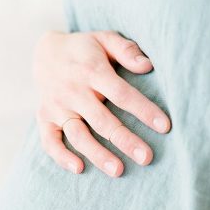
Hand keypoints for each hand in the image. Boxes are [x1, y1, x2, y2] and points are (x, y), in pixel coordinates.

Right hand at [32, 30, 170, 176]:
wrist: (44, 52)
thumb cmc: (85, 49)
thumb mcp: (105, 39)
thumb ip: (126, 49)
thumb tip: (148, 65)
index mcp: (92, 71)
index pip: (121, 94)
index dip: (143, 110)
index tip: (165, 126)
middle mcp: (73, 91)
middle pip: (102, 120)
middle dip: (125, 140)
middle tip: (147, 158)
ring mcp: (57, 107)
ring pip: (78, 135)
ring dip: (97, 154)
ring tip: (119, 170)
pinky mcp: (44, 118)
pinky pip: (49, 141)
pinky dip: (61, 156)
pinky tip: (79, 168)